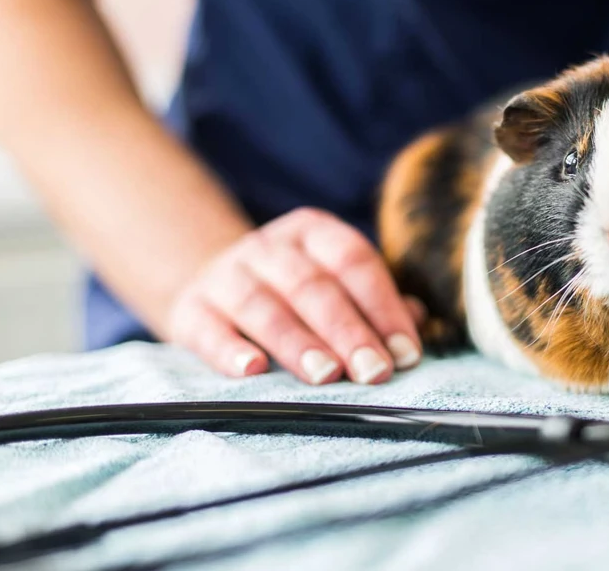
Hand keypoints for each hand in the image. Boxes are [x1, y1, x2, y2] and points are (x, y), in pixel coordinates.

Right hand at [167, 208, 424, 384]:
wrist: (209, 283)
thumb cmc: (293, 292)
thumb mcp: (332, 283)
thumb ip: (374, 302)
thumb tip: (418, 322)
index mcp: (313, 233)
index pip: (354, 262)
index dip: (383, 307)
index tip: (407, 353)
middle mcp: (269, 248)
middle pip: (313, 287)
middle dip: (348, 331)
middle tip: (374, 371)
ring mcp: (226, 276)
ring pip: (263, 306)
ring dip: (297, 342)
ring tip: (326, 375)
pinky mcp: (190, 309)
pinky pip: (209, 328)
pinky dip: (228, 350)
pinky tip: (251, 371)